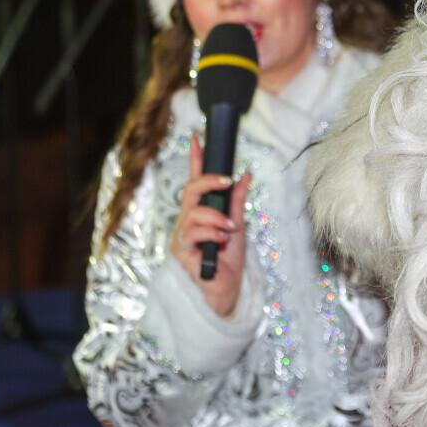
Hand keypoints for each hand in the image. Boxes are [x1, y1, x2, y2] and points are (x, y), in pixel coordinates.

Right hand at [170, 136, 251, 317]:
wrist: (228, 288)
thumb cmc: (230, 259)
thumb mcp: (238, 224)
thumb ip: (237, 201)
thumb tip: (245, 175)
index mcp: (200, 212)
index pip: (195, 181)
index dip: (195, 160)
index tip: (197, 138)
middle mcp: (188, 221)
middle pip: (190, 191)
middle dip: (208, 182)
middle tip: (227, 181)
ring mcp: (182, 236)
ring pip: (193, 213)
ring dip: (216, 218)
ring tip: (230, 228)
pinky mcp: (181, 251)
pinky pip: (193, 233)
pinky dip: (212, 233)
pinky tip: (222, 239)